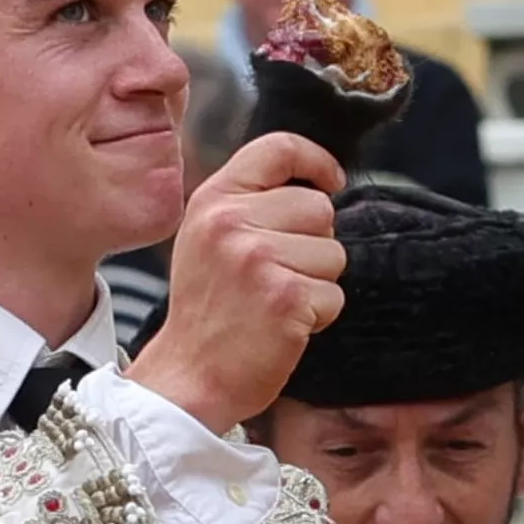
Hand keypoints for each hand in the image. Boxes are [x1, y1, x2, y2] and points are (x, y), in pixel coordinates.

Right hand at [125, 132, 347, 434]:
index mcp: (213, 200)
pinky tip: (283, 325)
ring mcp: (258, 257)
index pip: (278, 148)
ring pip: (334, 252)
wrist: (189, 375)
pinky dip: (319, 316)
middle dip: (313, 244)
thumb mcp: (207, 237)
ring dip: (317, 282)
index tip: (331, 180)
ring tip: (275, 301)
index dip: (316, 160)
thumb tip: (313, 185)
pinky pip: (334, 294)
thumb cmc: (206, 310)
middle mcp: (231, 221)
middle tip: (276, 275)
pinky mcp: (285, 296)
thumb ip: (247, 203)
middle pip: (319, 207)